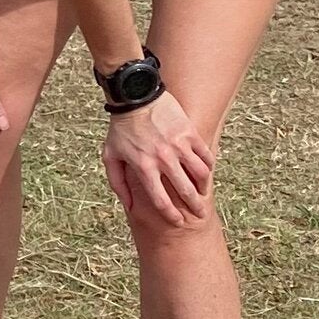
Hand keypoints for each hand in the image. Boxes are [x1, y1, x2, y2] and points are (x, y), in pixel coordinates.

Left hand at [102, 90, 214, 227]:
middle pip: (185, 192)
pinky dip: (208, 166)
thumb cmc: (120, 129)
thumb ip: (118, 184)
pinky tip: (206, 171)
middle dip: (195, 207)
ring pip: (200, 174)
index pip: (161, 201)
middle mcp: (164, 159)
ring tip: (203, 193)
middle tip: (200, 214)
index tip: (178, 222)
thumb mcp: (110, 157)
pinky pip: (205, 155)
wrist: (134, 97)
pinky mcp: (189, 133)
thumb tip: (129, 206)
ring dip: (203, 187)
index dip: (171, 215)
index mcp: (144, 167)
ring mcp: (179, 146)